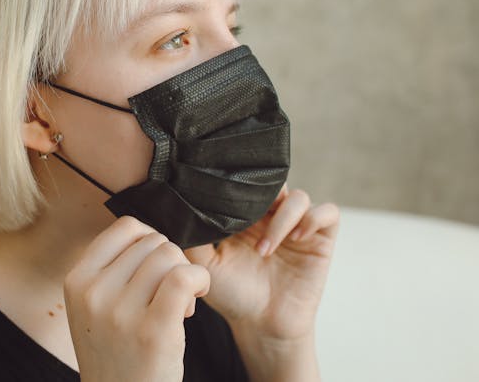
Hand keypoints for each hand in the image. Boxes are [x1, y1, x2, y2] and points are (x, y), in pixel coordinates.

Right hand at [64, 215, 210, 381]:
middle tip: (167, 295)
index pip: (125, 228)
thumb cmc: (116, 352)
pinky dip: (199, 281)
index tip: (154, 266)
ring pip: (170, 256)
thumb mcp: (92, 307)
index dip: (150, 240)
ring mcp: (121, 313)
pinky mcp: (154, 331)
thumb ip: (110, 269)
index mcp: (77, 281)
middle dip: (169, 262)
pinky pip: (184, 277)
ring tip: (180, 303)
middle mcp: (94, 293)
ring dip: (185, 274)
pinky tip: (195, 299)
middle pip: (153, 242)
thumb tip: (151, 234)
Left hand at [183, 183, 339, 341]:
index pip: (248, 185)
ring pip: (298, 197)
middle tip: (249, 219)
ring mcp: (297, 227)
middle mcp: (271, 217)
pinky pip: (327, 213)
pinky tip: (296, 237)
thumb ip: (195, 235)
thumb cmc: (232, 295)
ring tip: (265, 249)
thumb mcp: (205, 263)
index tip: (227, 197)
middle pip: (275, 183)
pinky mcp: (320, 240)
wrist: (260, 325)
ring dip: (282, 219)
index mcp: (245, 217)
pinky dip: (313, 218)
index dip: (241, 186)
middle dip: (264, 197)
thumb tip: (182, 208)